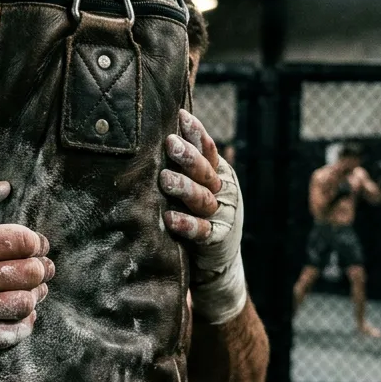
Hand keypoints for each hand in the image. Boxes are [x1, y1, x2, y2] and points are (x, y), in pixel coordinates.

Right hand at [0, 172, 52, 350]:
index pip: (17, 241)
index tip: (37, 244)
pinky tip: (25, 316)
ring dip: (34, 296)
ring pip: (18, 304)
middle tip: (43, 267)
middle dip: (39, 268)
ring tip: (35, 290)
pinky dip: (22, 326)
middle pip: (24, 273)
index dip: (35, 242)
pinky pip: (3, 335)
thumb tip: (4, 187)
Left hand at [160, 109, 246, 323]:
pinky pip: (201, 231)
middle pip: (205, 171)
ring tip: (164, 179)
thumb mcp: (195, 191)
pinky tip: (170, 218)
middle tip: (169, 143)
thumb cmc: (198, 218)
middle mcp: (224, 192)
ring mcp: (222, 216)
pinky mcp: (217, 240)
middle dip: (188, 156)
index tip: (180, 116)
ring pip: (203, 198)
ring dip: (184, 188)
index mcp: (219, 175)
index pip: (209, 150)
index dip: (196, 133)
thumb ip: (184, 169)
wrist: (218, 265)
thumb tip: (157, 135)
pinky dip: (186, 224)